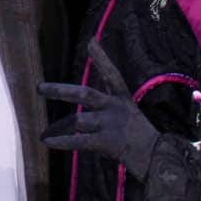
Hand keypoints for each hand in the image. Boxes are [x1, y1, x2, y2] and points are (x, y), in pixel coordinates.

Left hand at [40, 43, 161, 181]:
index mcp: (123, 100)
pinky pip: (79, 141)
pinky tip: (48, 142)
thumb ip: (109, 110)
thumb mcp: (130, 116)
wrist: (161, 159)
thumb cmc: (142, 140)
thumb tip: (82, 115)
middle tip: (39, 88)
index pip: (112, 74)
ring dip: (59, 127)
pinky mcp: (108, 142)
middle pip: (84, 94)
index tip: (90, 41)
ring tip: (43, 133)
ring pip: (78, 120)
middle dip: (60, 91)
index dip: (102, 58)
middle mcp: (116, 108)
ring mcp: (111, 124)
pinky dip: (62, 141)